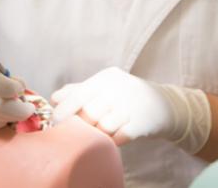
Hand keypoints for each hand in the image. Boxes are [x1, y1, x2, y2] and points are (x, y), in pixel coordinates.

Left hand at [51, 67, 210, 153]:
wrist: (163, 105)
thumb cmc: (125, 96)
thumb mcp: (104, 87)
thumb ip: (79, 90)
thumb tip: (54, 98)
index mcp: (106, 77)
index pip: (80, 93)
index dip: (65, 109)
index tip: (54, 121)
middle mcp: (119, 88)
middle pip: (89, 112)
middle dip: (82, 124)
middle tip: (78, 130)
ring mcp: (132, 105)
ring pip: (104, 126)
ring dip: (98, 133)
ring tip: (100, 131)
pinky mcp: (142, 123)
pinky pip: (119, 137)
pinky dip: (113, 140)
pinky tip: (114, 137)